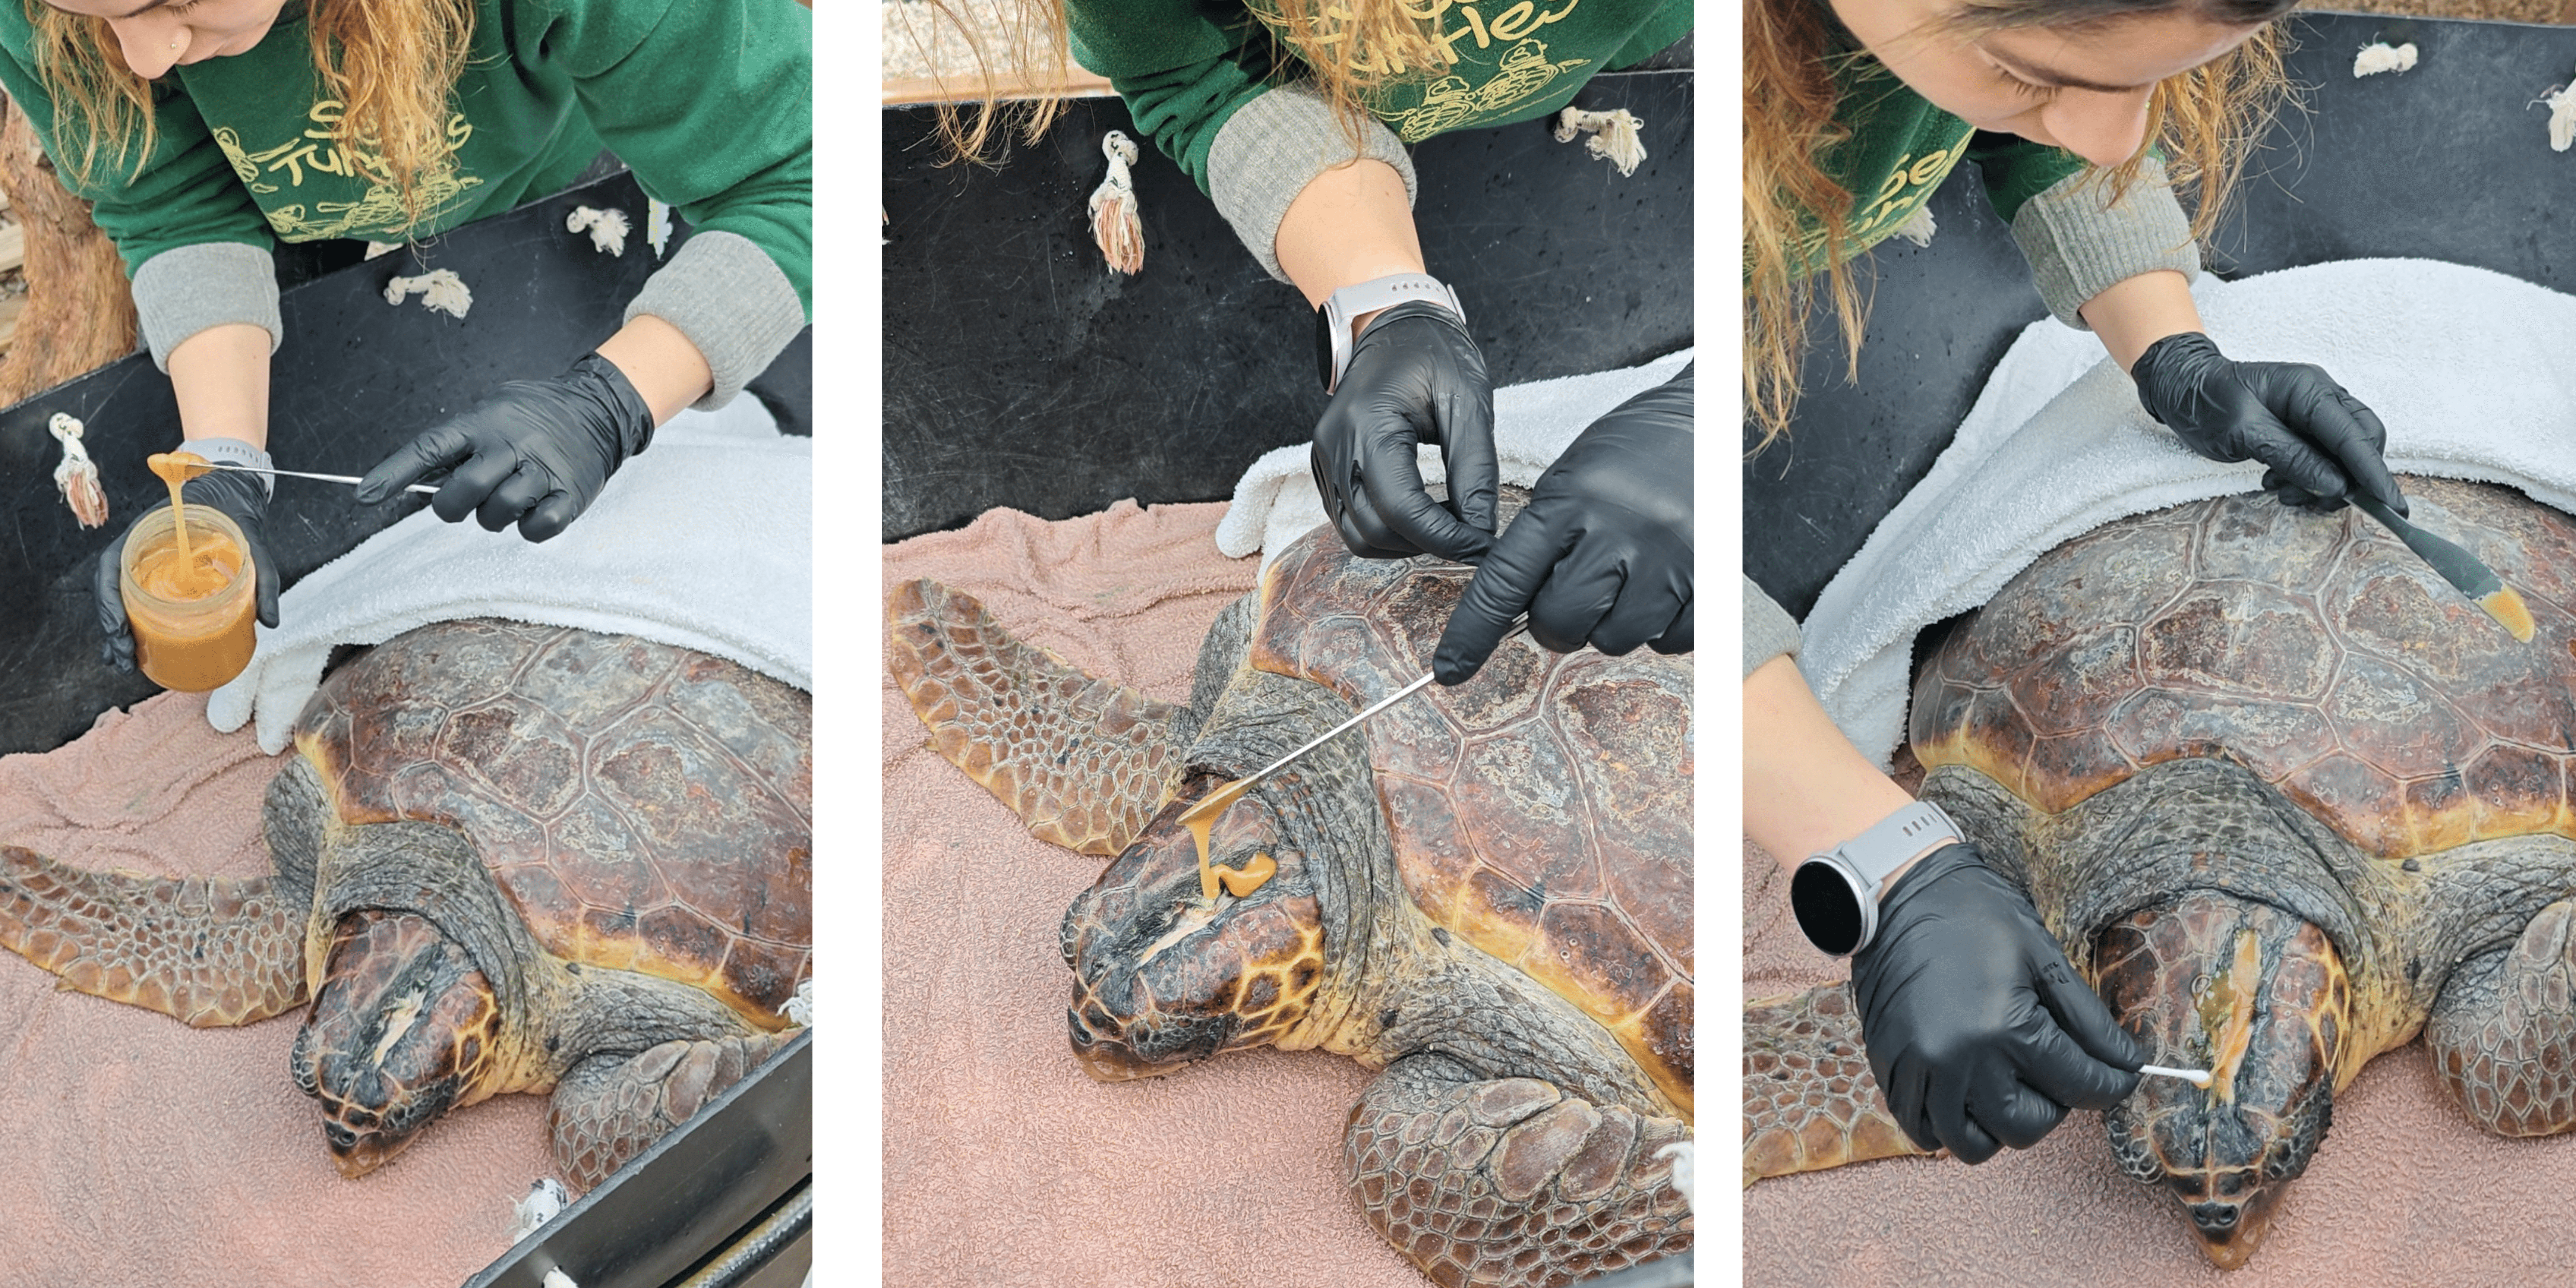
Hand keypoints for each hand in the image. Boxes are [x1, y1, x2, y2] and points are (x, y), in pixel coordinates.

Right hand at [94, 465, 278, 672]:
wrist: (235, 500)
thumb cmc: (236, 518)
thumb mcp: (254, 546)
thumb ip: (263, 579)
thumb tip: (271, 621)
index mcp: (148, 534)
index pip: (112, 566)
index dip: (110, 600)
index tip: (120, 629)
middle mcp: (140, 550)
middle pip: (111, 591)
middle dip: (112, 627)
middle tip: (126, 657)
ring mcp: (146, 564)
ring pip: (119, 600)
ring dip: (117, 633)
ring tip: (127, 662)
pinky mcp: (157, 577)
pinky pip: (137, 601)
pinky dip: (133, 625)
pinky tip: (139, 650)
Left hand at [356, 353, 653, 541]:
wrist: (597, 409)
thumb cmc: (532, 415)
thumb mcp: (490, 409)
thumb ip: (456, 442)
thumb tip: (410, 480)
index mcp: (484, 422)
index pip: (431, 447)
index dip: (395, 471)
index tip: (366, 495)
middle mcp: (512, 444)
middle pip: (465, 488)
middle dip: (451, 505)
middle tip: (460, 502)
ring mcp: (543, 470)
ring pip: (499, 511)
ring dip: (493, 517)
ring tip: (505, 500)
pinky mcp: (570, 495)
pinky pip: (537, 528)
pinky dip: (528, 528)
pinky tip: (531, 511)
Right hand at [1309, 301, 1496, 561]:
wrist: (1395, 326)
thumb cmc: (1433, 354)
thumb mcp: (1467, 404)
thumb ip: (1475, 471)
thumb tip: (1483, 530)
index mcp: (1369, 424)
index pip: (1401, 508)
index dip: (1445, 537)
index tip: (1482, 545)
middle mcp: (1335, 446)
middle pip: (1374, 530)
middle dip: (1426, 543)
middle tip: (1469, 534)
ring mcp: (1324, 459)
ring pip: (1357, 535)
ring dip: (1404, 543)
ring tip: (1444, 524)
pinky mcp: (1326, 467)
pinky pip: (1349, 520)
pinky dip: (1385, 531)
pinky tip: (1419, 513)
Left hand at [1432, 365, 1691, 684]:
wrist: (1706, 421)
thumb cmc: (1629, 453)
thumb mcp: (1569, 481)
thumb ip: (1540, 543)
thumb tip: (1512, 611)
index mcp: (1569, 502)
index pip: (1505, 582)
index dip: (1472, 633)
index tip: (1449, 670)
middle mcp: (1617, 532)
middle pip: (1559, 623)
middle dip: (1555, 620)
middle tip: (1574, 590)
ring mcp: (1668, 559)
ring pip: (1612, 639)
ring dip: (1609, 623)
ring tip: (1625, 578)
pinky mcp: (1710, 580)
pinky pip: (1668, 642)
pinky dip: (1659, 628)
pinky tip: (1661, 587)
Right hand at [1850, 843, 2143, 1162]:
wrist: (1900, 893)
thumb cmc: (1976, 916)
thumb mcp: (2044, 958)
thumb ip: (2089, 1022)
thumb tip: (2128, 1065)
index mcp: (2005, 1028)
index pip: (2080, 1085)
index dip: (2112, 1084)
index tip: (2121, 1077)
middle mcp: (1959, 1060)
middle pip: (2026, 1127)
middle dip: (2053, 1107)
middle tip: (2054, 1073)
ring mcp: (1919, 1069)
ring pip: (1970, 1144)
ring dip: (1999, 1126)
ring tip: (2008, 1089)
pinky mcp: (1889, 1068)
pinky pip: (1922, 1131)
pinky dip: (1948, 1127)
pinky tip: (1966, 1096)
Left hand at [2130, 331, 2405, 515]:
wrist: (2181, 388)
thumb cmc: (2206, 403)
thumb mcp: (2244, 433)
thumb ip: (2292, 457)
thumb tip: (2336, 485)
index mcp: (2310, 389)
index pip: (2354, 435)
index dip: (2374, 473)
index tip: (2391, 505)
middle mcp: (2321, 397)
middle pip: (2361, 444)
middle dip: (2347, 480)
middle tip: (2314, 503)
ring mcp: (2314, 412)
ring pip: (2343, 456)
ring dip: (2321, 483)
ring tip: (2280, 491)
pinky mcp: (2302, 428)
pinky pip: (2322, 458)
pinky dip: (2308, 478)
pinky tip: (2277, 483)